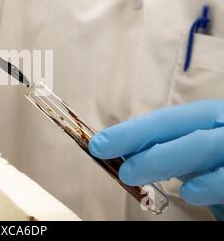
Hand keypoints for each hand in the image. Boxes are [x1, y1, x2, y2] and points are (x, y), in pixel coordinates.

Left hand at [89, 100, 223, 219]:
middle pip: (182, 126)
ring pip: (203, 144)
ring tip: (133, 174)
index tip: (98, 145)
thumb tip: (116, 152)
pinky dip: (210, 182)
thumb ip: (161, 150)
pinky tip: (189, 192)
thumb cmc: (217, 163)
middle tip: (115, 164)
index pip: (164, 120)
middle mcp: (221, 124)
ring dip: (165, 158)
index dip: (131, 130)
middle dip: (142, 140)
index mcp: (205, 117)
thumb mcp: (188, 153)